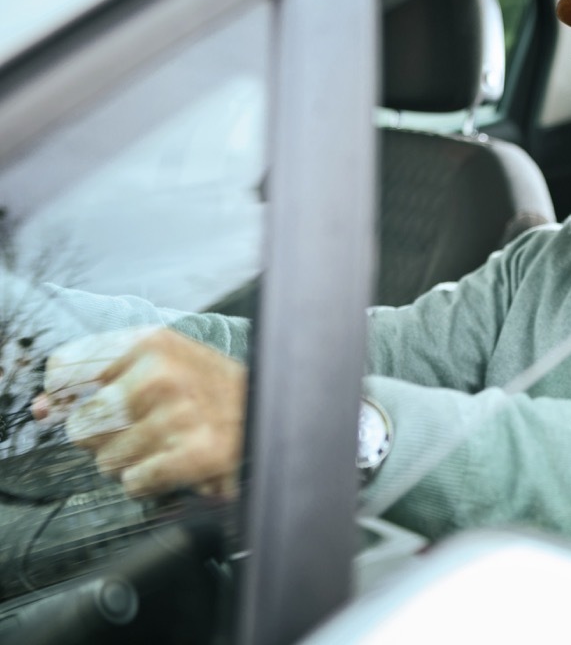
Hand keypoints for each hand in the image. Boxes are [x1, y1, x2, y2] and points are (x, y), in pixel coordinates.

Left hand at [33, 327, 246, 498]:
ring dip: (131, 461)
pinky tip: (172, 463)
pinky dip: (149, 482)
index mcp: (150, 343)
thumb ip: (95, 379)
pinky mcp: (194, 456)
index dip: (70, 398)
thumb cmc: (213, 391)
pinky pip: (133, 483)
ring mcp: (178, 416)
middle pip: (80, 426)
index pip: (64, 373)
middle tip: (143, 427)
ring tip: (164, 444)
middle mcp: (161, 375)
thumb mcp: (159, 364)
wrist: (275, 413)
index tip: (91, 403)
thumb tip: (39, 408)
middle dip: (104, 436)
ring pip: (105, 461)